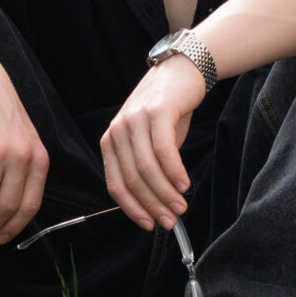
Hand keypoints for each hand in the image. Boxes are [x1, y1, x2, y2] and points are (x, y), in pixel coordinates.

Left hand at [100, 55, 204, 229]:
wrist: (180, 72)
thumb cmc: (166, 110)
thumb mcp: (148, 140)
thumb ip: (147, 167)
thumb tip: (157, 204)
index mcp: (110, 141)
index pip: (115, 184)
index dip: (132, 209)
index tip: (149, 225)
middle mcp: (117, 131)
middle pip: (131, 179)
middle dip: (152, 205)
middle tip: (170, 221)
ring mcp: (135, 120)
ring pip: (147, 168)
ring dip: (165, 193)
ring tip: (181, 206)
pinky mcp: (157, 112)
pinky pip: (164, 151)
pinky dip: (175, 172)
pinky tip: (185, 184)